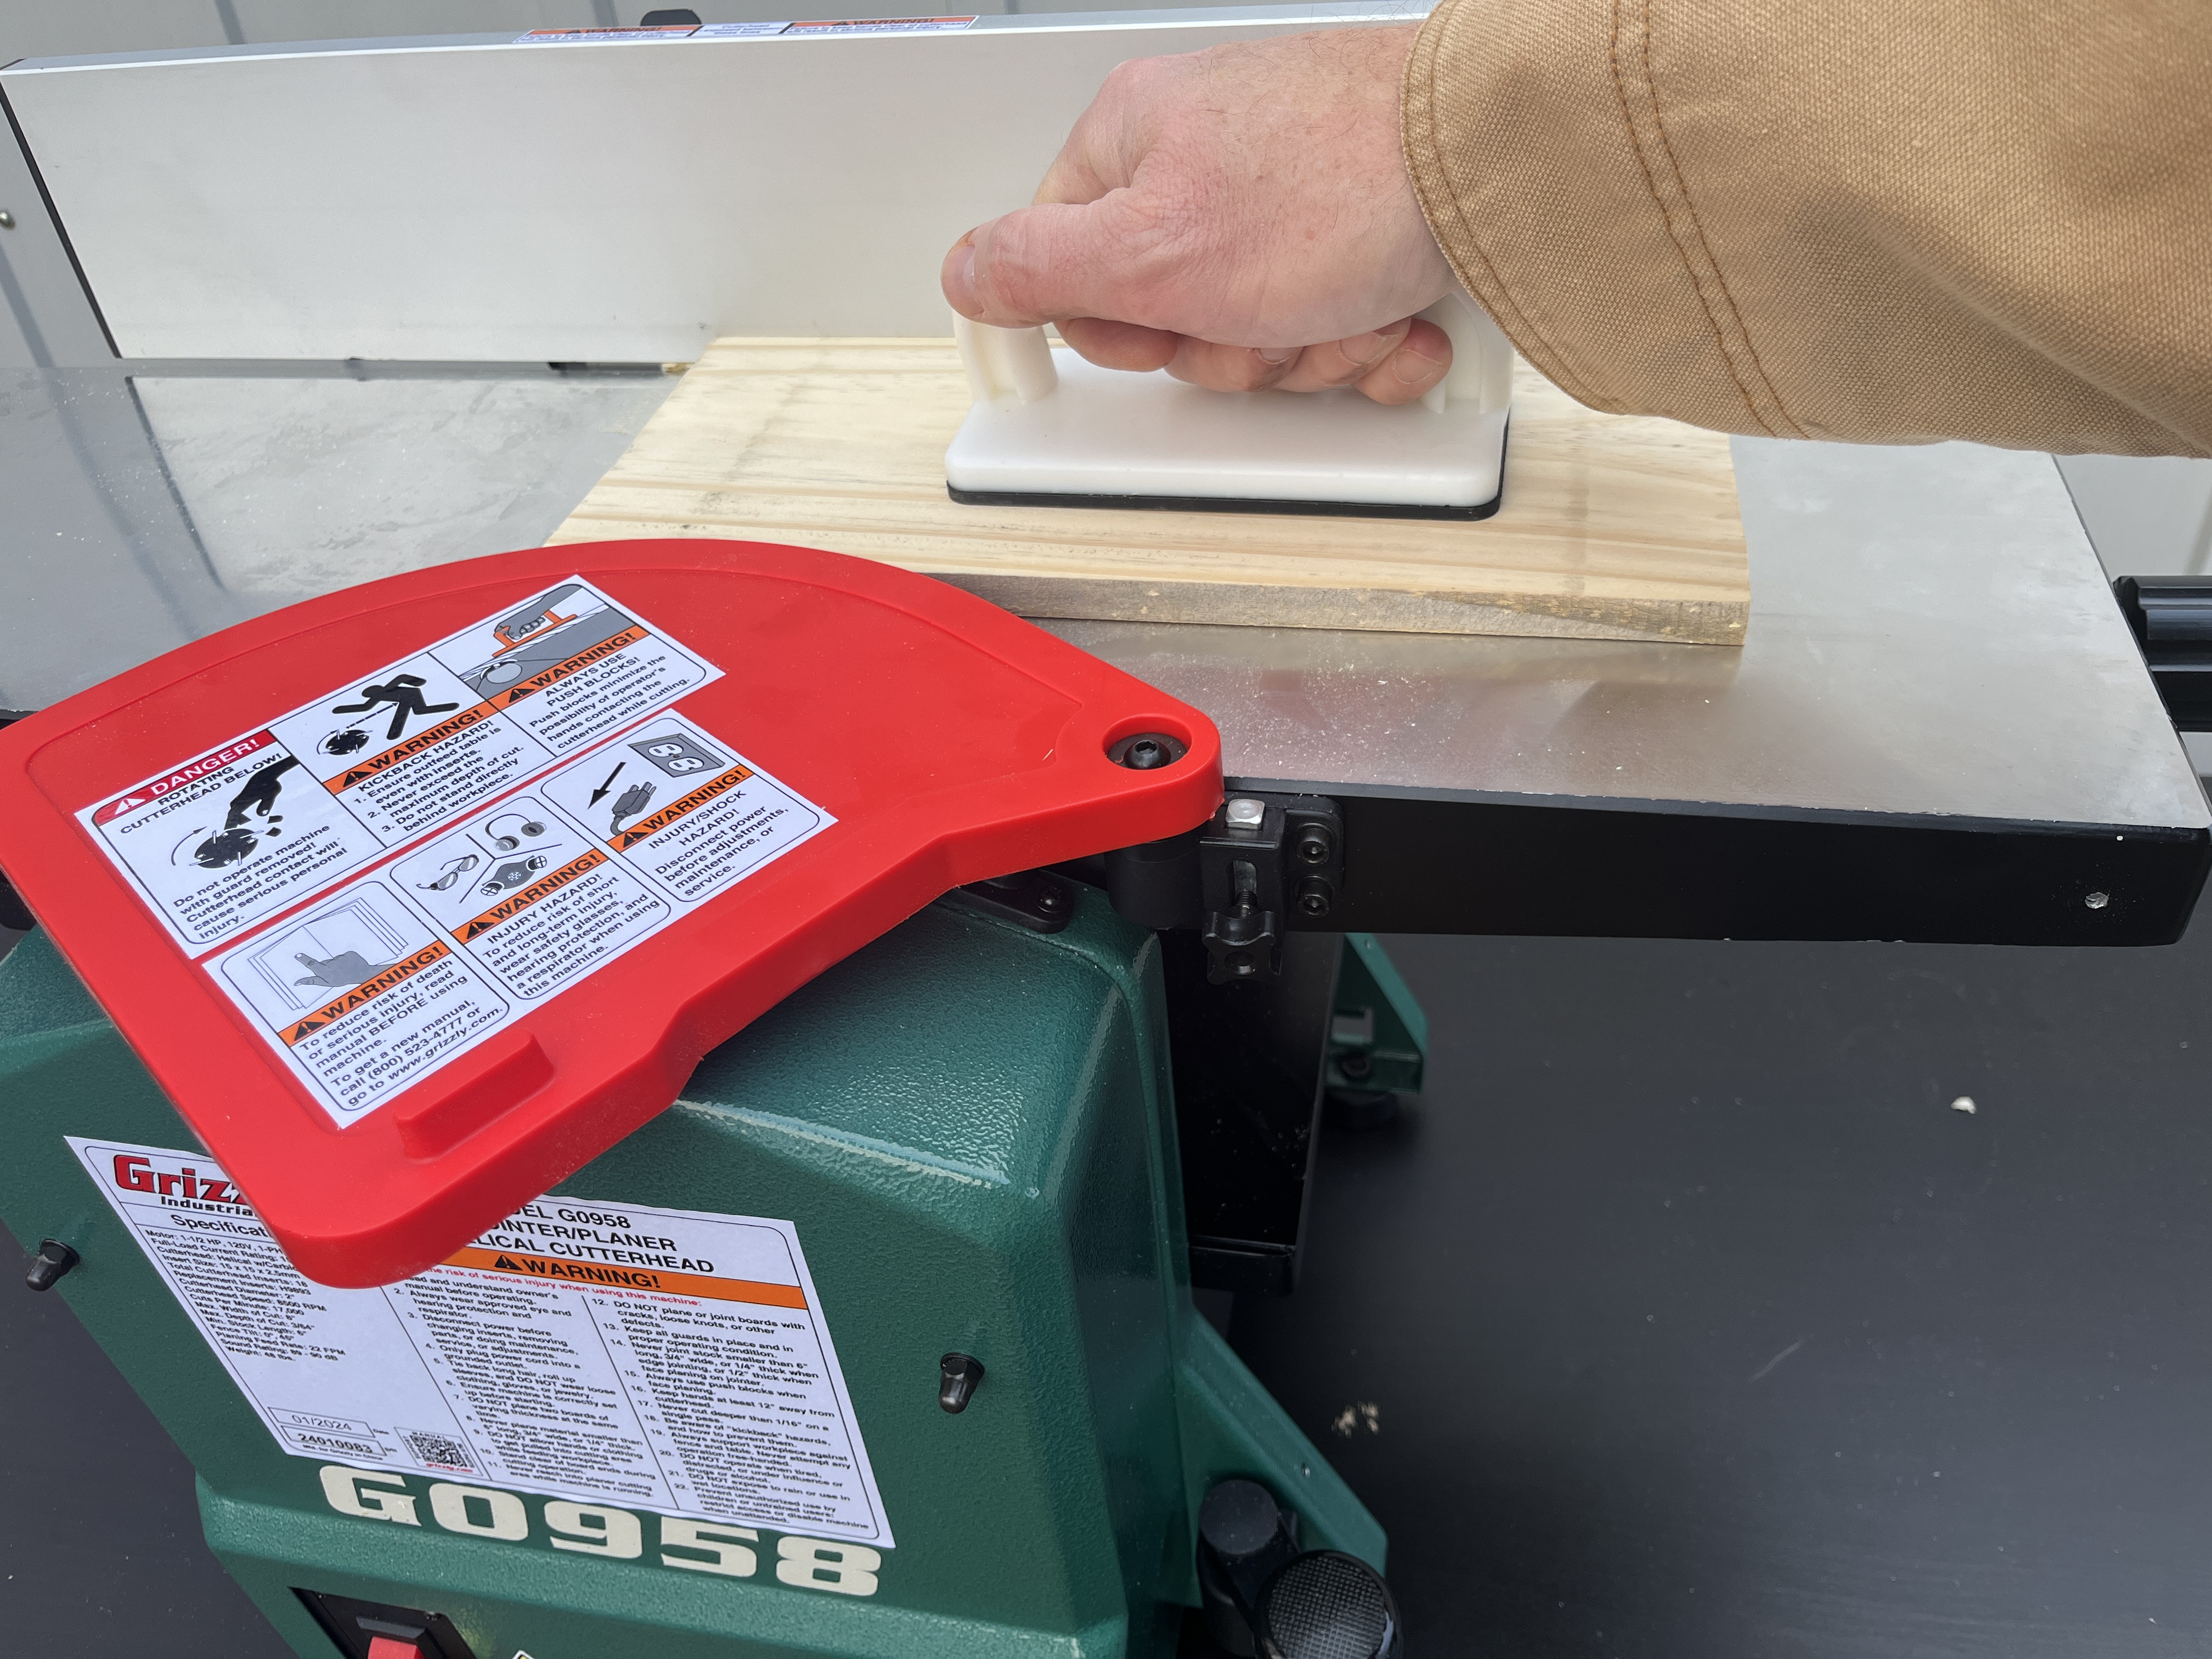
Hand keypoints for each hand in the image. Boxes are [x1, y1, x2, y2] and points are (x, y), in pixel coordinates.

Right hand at [941, 25, 1455, 405]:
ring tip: (1353, 312)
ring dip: (1315, 352)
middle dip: (1236, 350)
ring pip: (1269, 331)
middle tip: (1269, 326)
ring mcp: (1301, 195)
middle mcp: (1216, 159)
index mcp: (1138, 143)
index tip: (1163, 335)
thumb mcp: (1149, 249)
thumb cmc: (1337, 186)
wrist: (1497, 165)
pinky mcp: (1376, 230)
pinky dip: (1377, 340)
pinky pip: (1346, 322)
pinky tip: (1401, 315)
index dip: (1123, 330)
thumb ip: (1037, 269)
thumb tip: (961, 273)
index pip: (1076, 270)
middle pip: (1180, 315)